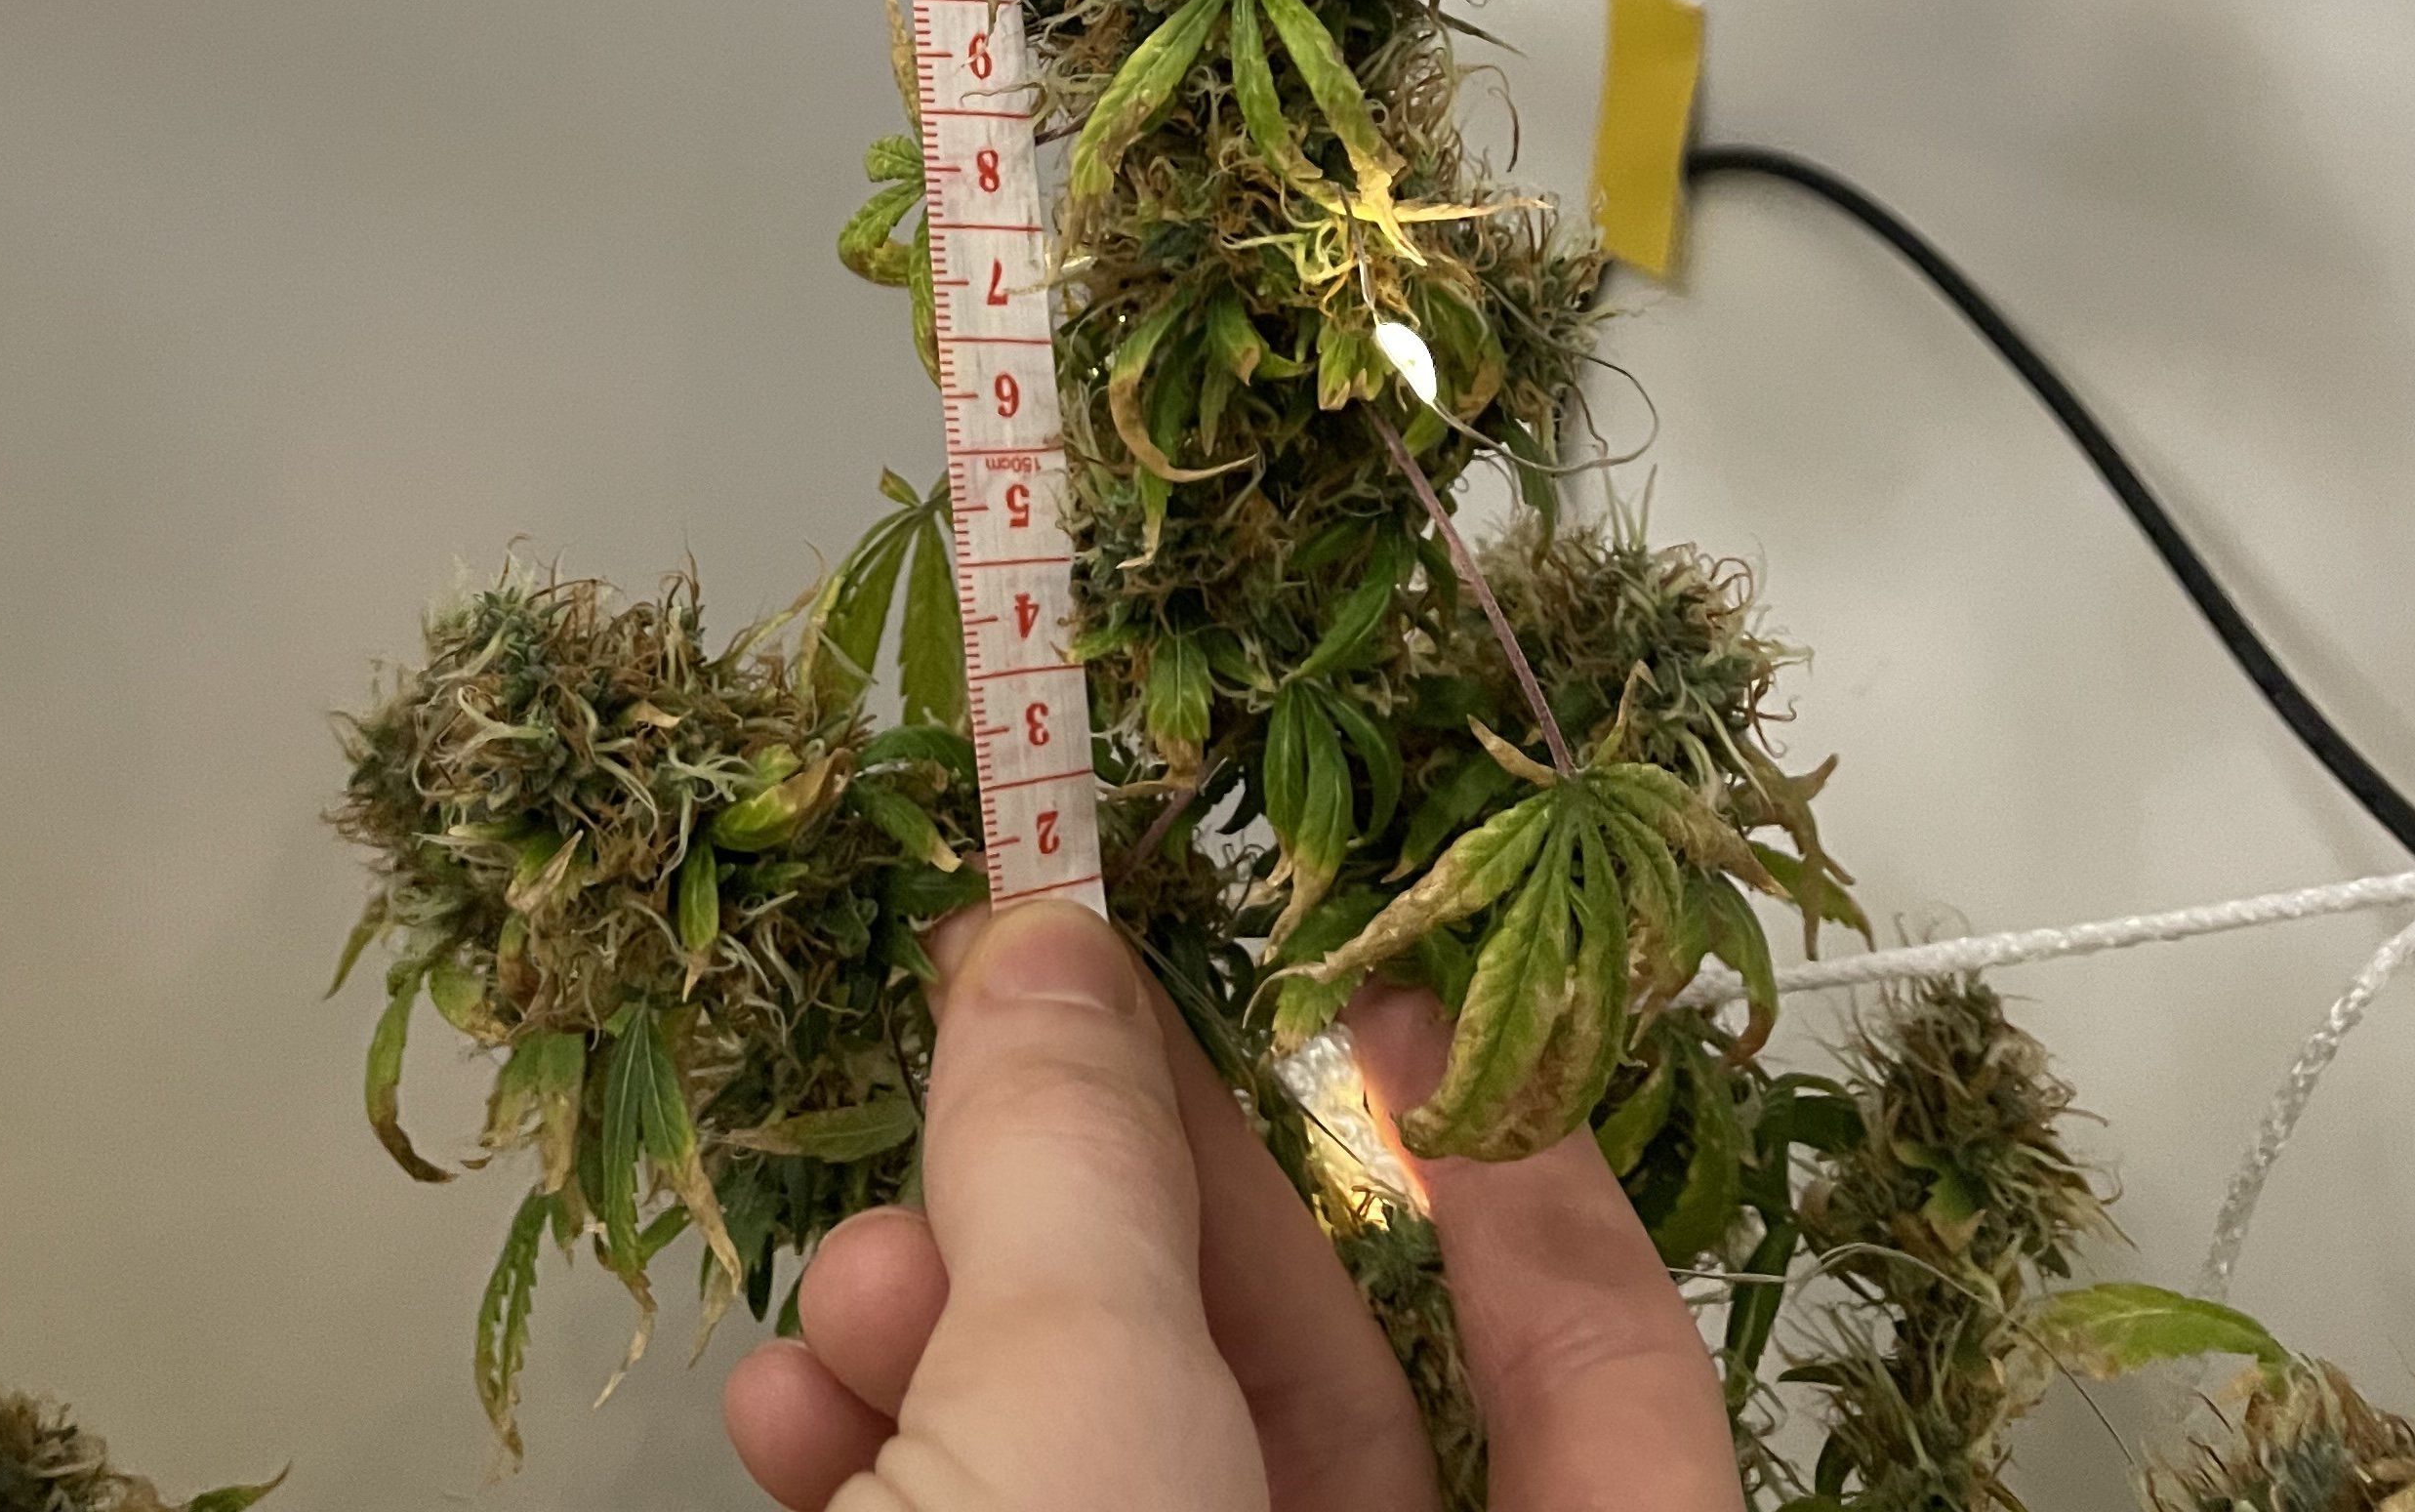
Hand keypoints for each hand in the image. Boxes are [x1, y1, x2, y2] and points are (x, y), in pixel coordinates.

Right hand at [724, 908, 1745, 1511]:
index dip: (1515, 1154)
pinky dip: (901, 1452)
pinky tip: (798, 1400)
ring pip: (1126, 1455)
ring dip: (968, 1324)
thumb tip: (1046, 959)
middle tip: (1014, 1037)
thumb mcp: (1082, 1409)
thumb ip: (1080, 1172)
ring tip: (862, 1270)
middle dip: (1130, 1201)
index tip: (1375, 990)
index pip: (1616, 1378)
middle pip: (1314, 1389)